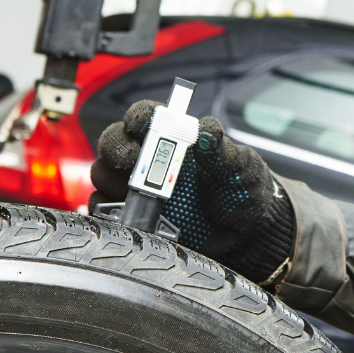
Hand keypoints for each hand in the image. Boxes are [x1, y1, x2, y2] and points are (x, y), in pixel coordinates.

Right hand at [90, 100, 294, 283]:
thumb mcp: (240, 168)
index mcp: (175, 140)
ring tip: (133, 188)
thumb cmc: (243, 192)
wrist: (248, 236)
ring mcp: (140, 191)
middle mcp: (151, 161)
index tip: (140, 121)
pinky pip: (107, 213)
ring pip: (104, 176)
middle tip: (131, 157)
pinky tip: (127, 213)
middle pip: (115, 143)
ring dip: (111, 178)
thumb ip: (222, 150)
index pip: (147, 118)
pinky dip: (109, 211)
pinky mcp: (136, 219)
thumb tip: (207, 129)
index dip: (139, 116)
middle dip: (117, 146)